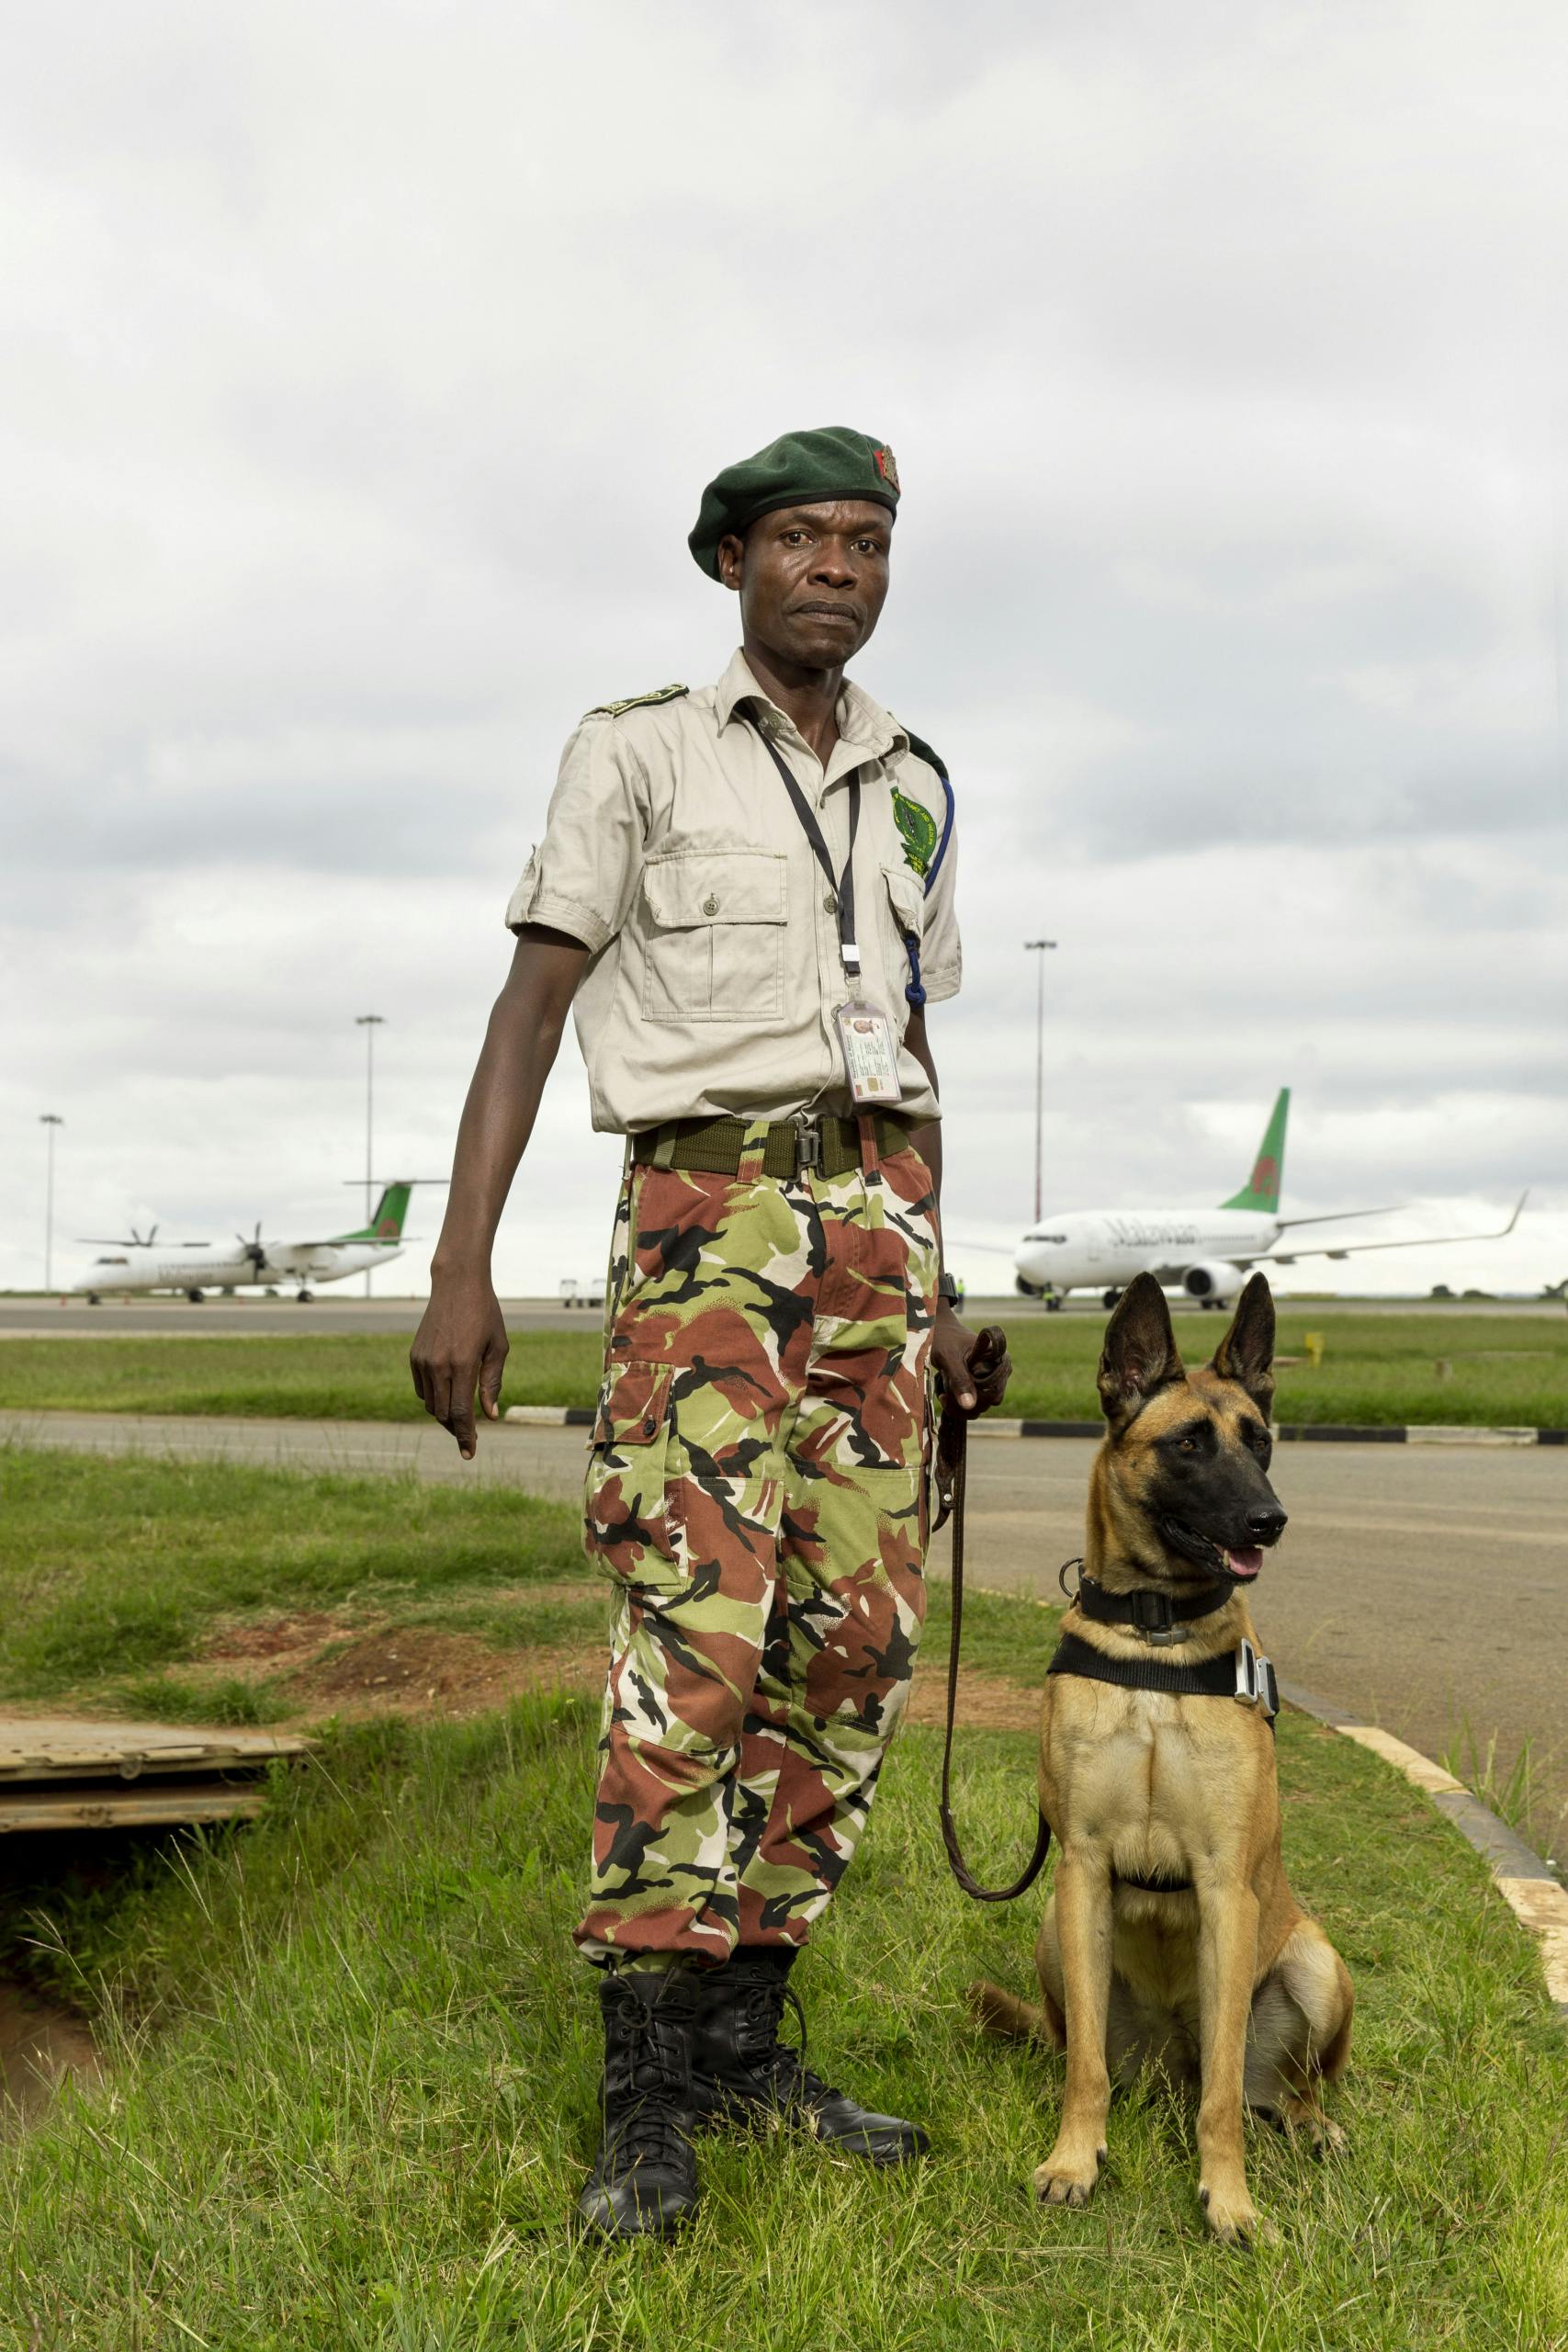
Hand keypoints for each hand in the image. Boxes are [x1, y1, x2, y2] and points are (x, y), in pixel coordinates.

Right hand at [410, 1273, 509, 1457]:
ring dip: (445, 1415)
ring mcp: (422, 1361)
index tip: (469, 1454)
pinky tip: (448, 1395)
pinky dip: (434, 1398)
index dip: (466, 1436)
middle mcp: (438, 1365)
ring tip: (461, 1417)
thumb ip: (492, 1383)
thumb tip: (490, 1416)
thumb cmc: (485, 1314)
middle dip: (457, 1429)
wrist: (457, 1284)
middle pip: (444, 1414)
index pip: (461, 1413)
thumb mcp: (498, 1347)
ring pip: (431, 1404)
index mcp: (462, 1364)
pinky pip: (422, 1389)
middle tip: (470, 1436)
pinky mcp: (414, 1356)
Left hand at [931, 1311, 1011, 1415]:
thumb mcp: (949, 1358)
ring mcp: (991, 1380)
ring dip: (960, 1406)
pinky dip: (959, 1404)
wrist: (940, 1332)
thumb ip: (960, 1379)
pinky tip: (946, 1395)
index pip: (994, 1392)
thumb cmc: (945, 1340)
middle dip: (964, 1405)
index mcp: (999, 1360)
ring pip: (980, 1406)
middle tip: (943, 1396)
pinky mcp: (981, 1386)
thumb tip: (970, 1405)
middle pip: (988, 1402)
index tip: (948, 1396)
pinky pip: (974, 1404)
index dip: (974, 1399)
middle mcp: (1000, 1371)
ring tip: (943, 1394)